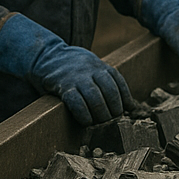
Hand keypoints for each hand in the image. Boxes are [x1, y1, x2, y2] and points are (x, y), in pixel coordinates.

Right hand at [0, 15, 132, 125]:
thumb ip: (109, 82)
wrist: (45, 55)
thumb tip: (132, 106)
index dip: (125, 96)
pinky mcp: (63, 86)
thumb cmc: (73, 68)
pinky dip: (83, 114)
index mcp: (100, 65)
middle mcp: (91, 70)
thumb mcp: (93, 68)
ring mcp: (77, 78)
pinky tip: (86, 122)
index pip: (118, 81)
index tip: (128, 108)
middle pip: (109, 91)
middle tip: (113, 121)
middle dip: (114, 109)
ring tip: (100, 123)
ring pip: (95, 97)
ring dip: (101, 114)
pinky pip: (76, 102)